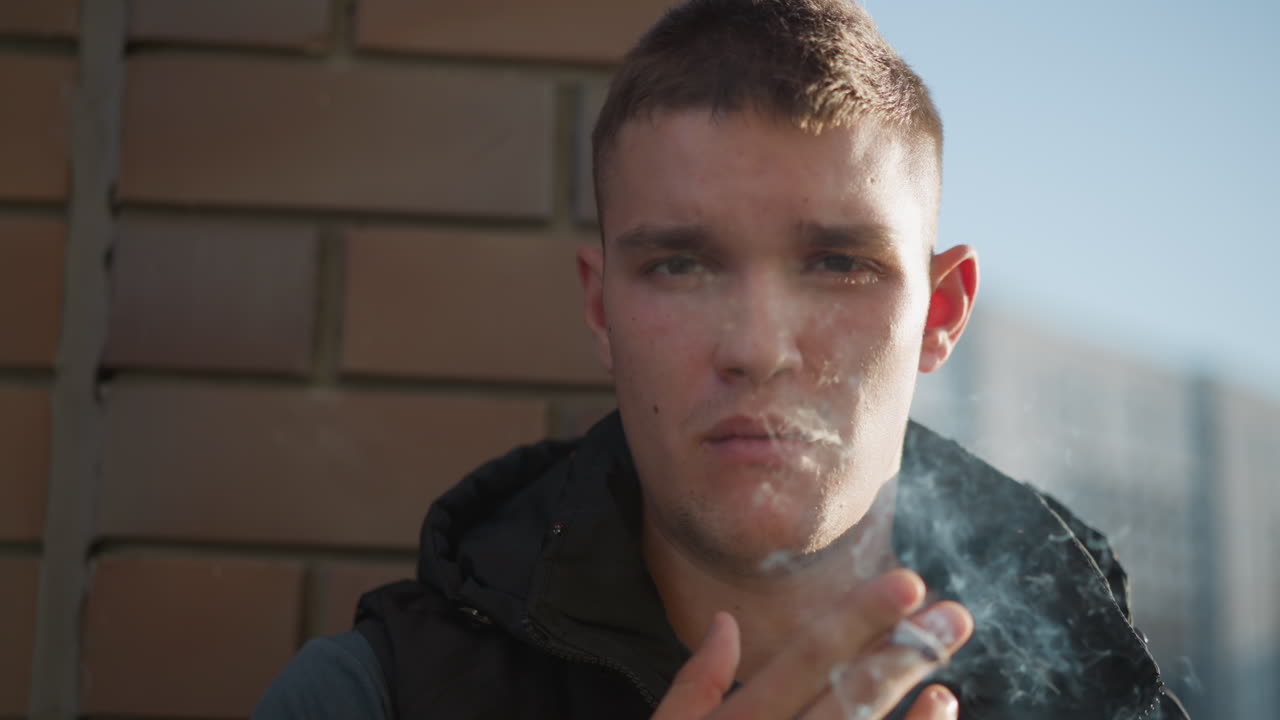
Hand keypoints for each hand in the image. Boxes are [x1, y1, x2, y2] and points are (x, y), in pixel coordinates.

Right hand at [653, 569, 971, 719]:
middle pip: (850, 696)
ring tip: (949, 660)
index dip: (859, 621)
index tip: (906, 584)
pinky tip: (941, 708)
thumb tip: (726, 623)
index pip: (807, 661)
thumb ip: (696, 684)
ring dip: (914, 697)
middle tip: (953, 616)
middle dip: (903, 651)